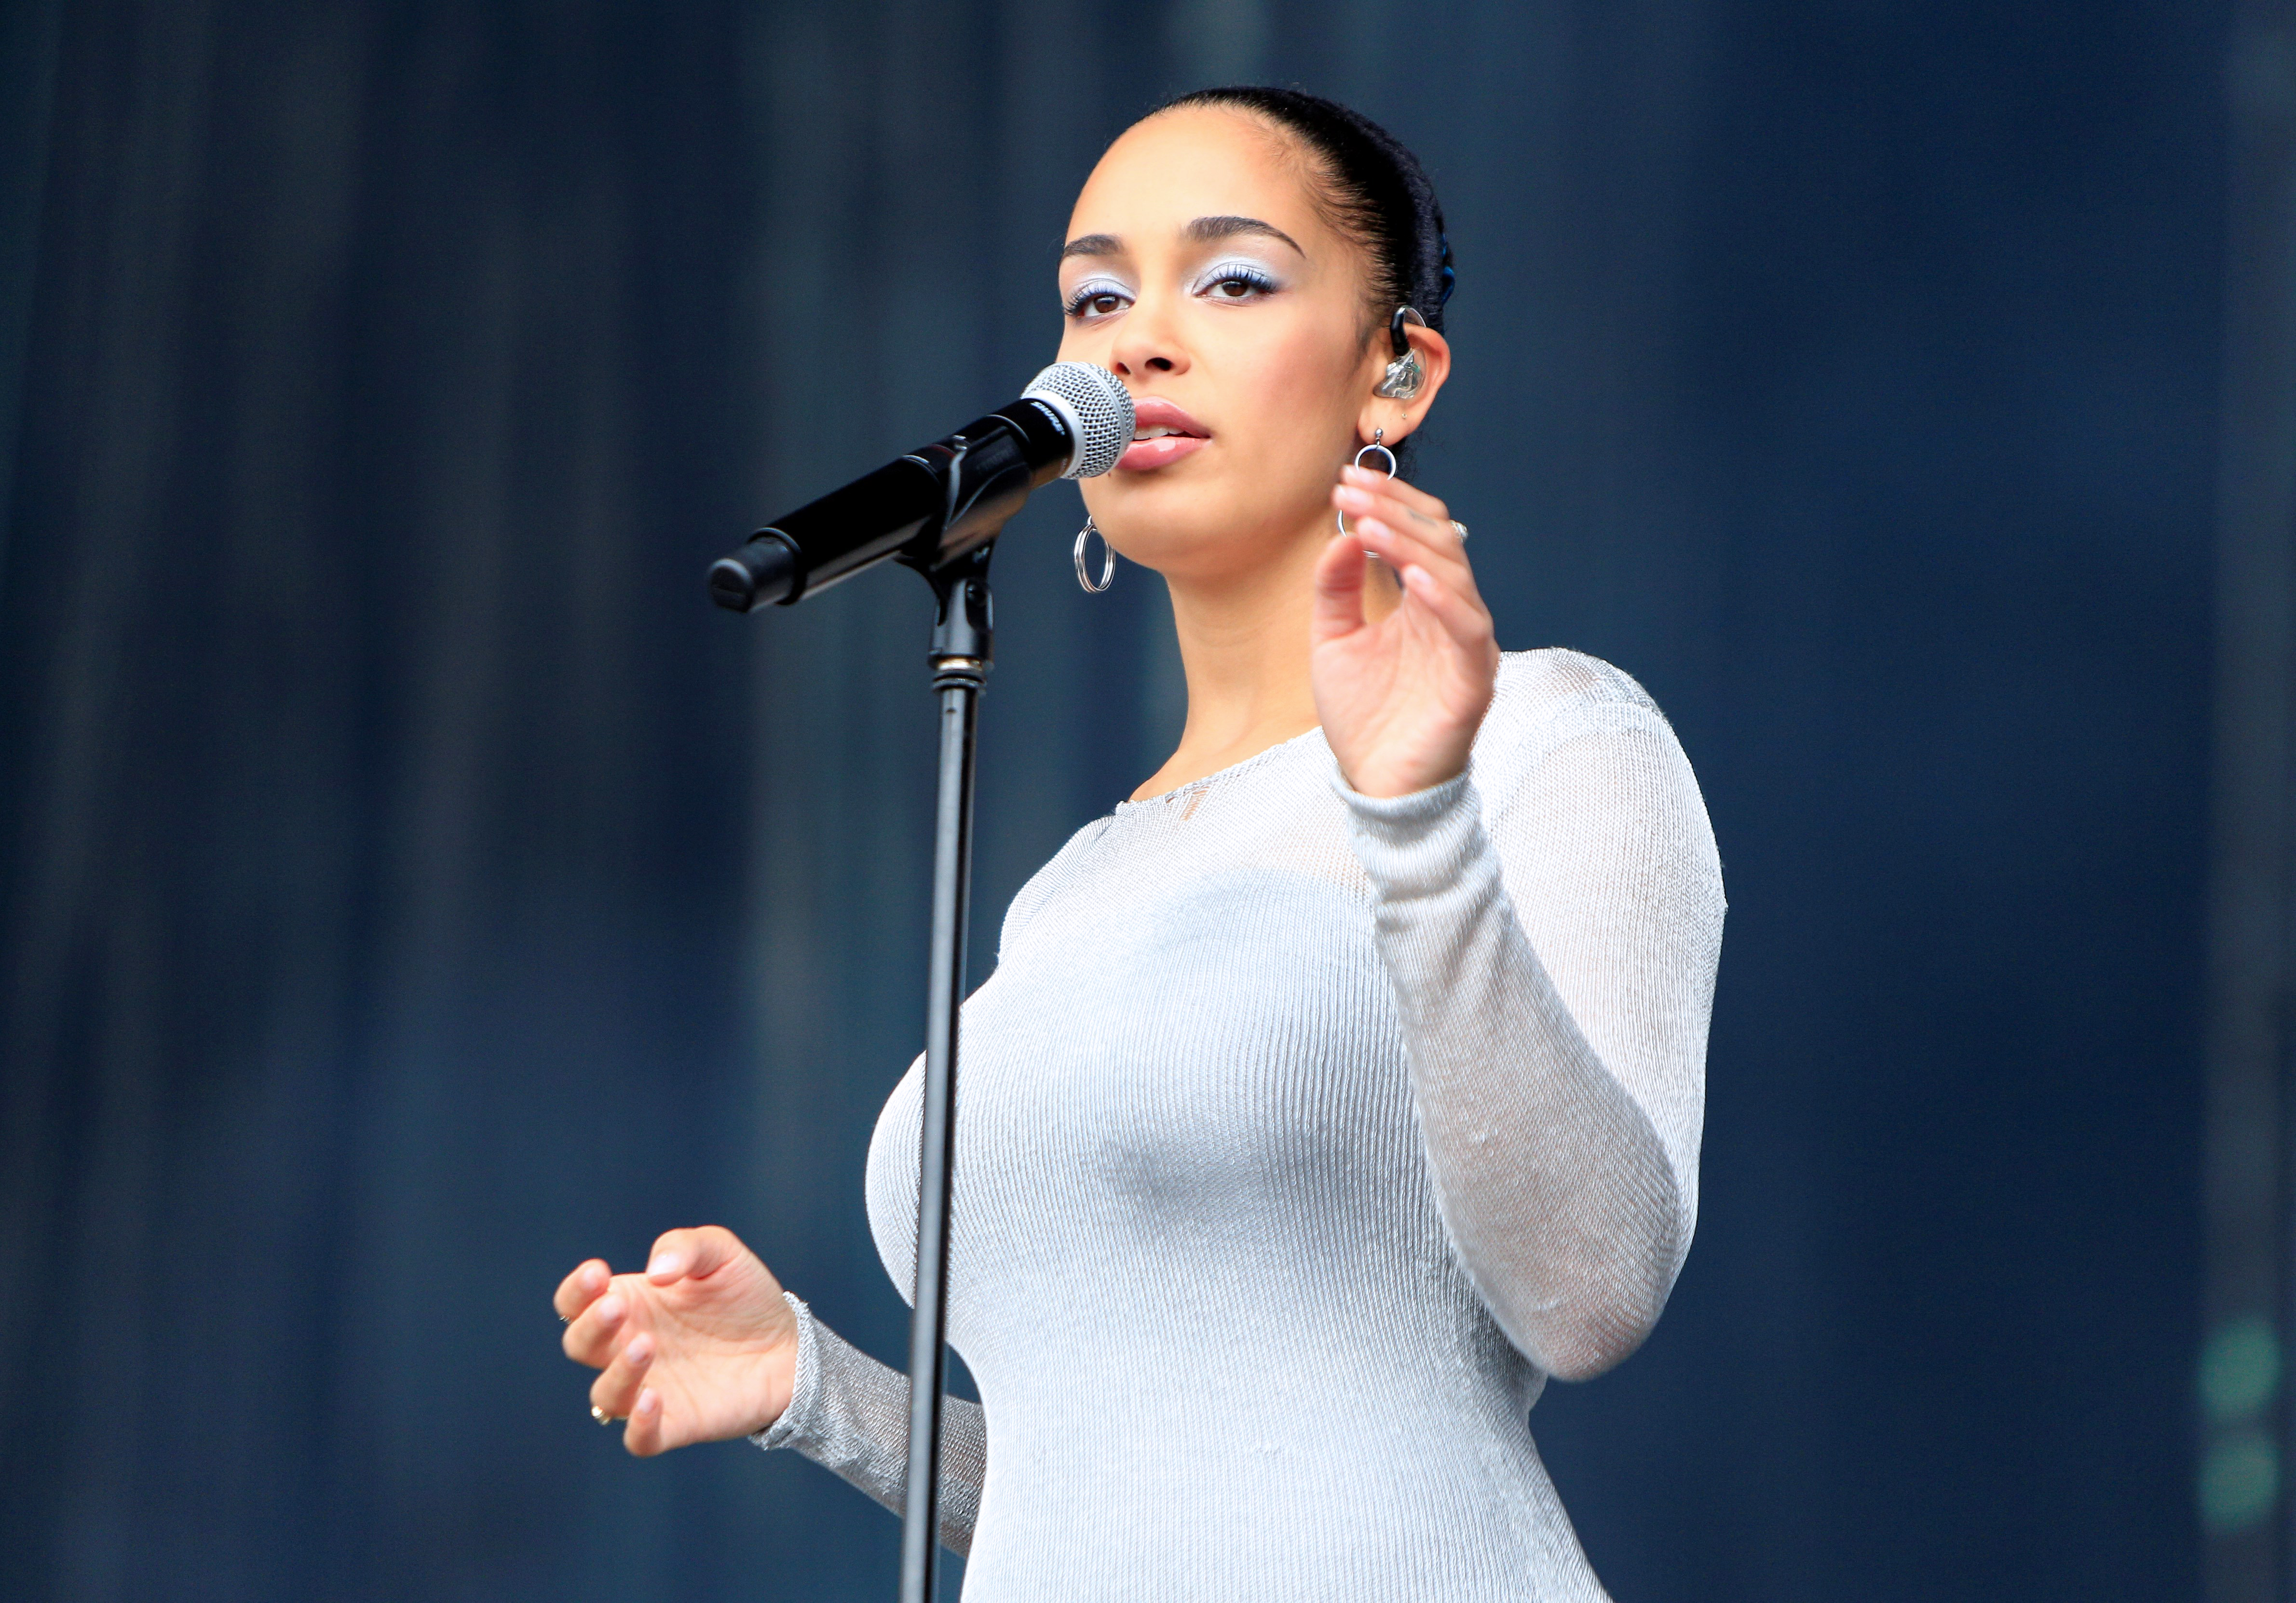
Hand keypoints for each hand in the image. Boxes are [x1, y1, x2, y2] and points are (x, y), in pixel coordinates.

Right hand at [555, 1225, 800, 1456]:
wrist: (789, 1346)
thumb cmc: (746, 1297)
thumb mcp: (721, 1254)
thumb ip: (687, 1247)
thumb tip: (656, 1271)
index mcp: (631, 1305)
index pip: (576, 1303)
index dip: (576, 1291)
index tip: (597, 1273)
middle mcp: (629, 1349)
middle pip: (580, 1345)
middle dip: (591, 1326)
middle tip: (619, 1307)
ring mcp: (649, 1388)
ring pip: (605, 1395)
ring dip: (618, 1372)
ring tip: (647, 1344)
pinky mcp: (677, 1423)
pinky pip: (639, 1439)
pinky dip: (638, 1425)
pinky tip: (654, 1399)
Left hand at [1312, 466, 1499, 797]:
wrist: (1376, 786)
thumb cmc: (1363, 717)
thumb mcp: (1333, 641)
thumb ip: (1336, 589)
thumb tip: (1342, 535)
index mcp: (1424, 603)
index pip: (1420, 534)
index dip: (1387, 504)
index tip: (1342, 482)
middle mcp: (1452, 616)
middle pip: (1440, 543)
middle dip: (1393, 512)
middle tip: (1348, 492)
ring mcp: (1467, 646)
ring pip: (1455, 576)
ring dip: (1409, 545)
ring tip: (1368, 526)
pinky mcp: (1473, 680)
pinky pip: (1469, 628)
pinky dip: (1443, 598)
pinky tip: (1409, 575)